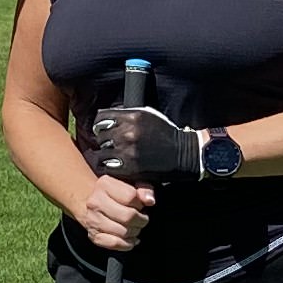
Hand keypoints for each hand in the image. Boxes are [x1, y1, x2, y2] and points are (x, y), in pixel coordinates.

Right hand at [74, 176, 158, 253]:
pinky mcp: (93, 235)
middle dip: (141, 220)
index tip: (140, 205)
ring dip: (134, 232)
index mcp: (104, 185)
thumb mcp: (131, 184)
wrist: (92, 203)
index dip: (140, 203)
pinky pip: (114, 243)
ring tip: (135, 227)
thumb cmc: (116, 195)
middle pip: (128, 216)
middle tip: (142, 219)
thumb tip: (149, 200)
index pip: (130, 196)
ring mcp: (92, 220)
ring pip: (122, 232)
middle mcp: (95, 202)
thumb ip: (144, 189)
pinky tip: (130, 239)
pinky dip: (126, 244)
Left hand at [86, 102, 204, 180]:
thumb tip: (109, 117)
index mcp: (132, 117)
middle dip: (104, 140)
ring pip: (101, 153)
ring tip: (113, 156)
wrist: (183, 153)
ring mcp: (127, 151)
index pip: (101, 118)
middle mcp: (127, 132)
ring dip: (105, 155)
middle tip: (111, 144)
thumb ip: (127, 115)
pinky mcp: (129, 167)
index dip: (101, 124)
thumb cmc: (166, 133)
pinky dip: (109, 167)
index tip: (103, 129)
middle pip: (100, 136)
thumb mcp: (148, 115)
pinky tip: (115, 165)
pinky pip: (107, 167)